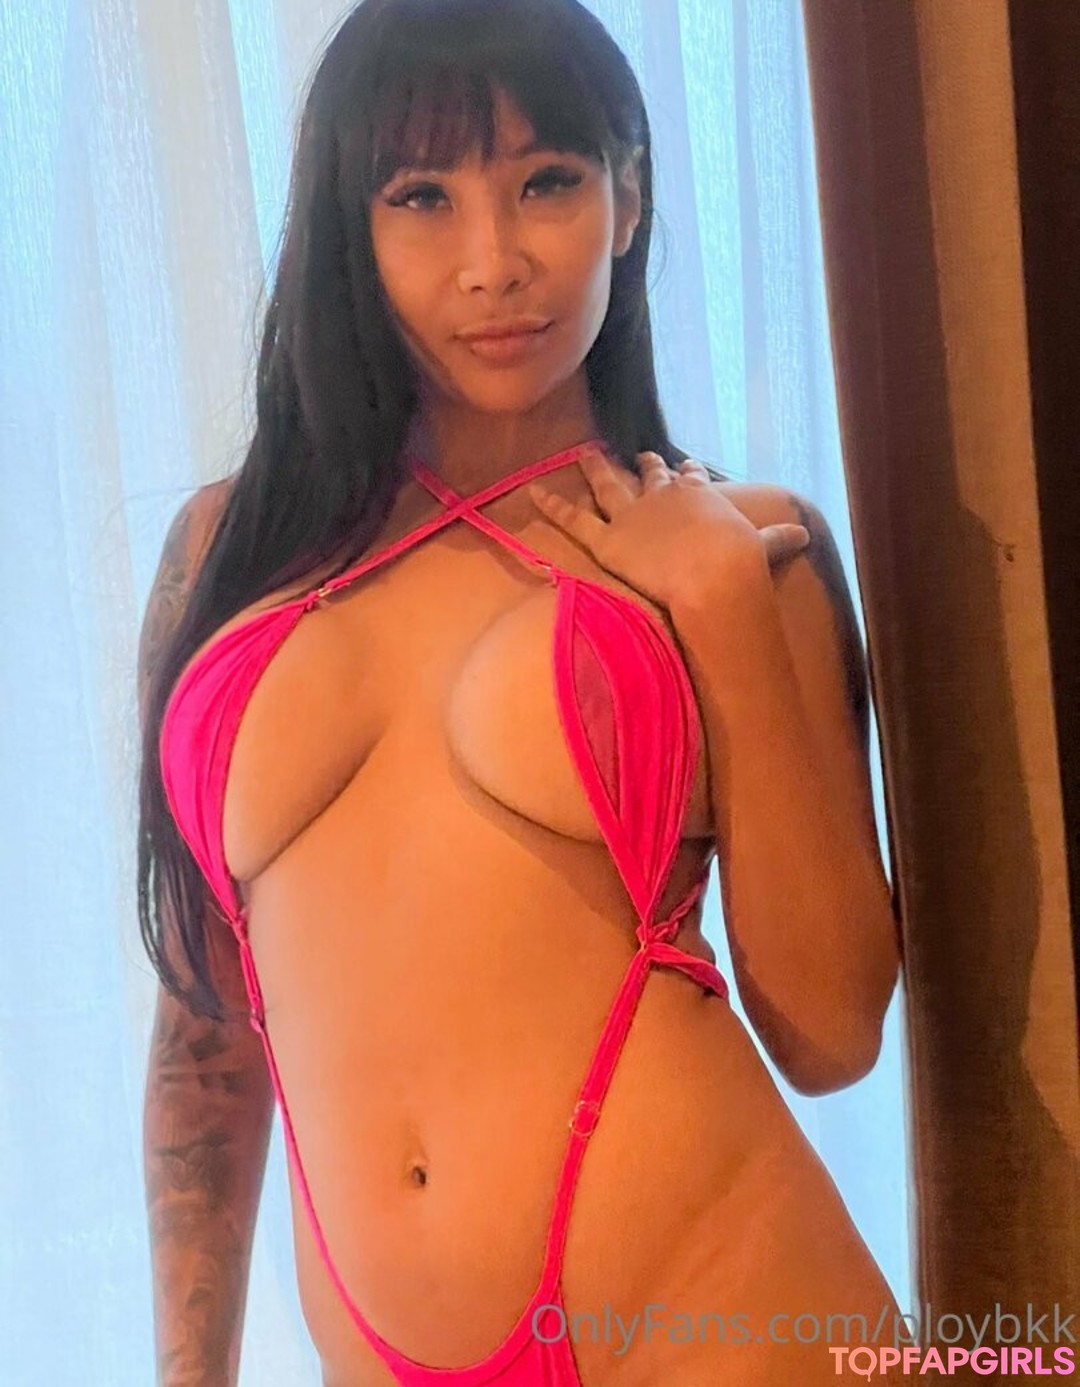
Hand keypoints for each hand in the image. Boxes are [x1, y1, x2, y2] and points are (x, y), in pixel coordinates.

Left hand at [528, 445, 809, 610]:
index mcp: (700, 495)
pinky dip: (553, 507)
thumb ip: (778, 540)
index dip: (686, 475)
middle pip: (651, 475)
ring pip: (608, 486)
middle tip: (640, 455)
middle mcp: (664, 496)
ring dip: (594, 470)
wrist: (714, 575)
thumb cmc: (741, 565)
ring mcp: (633, 515)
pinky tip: (533, 493)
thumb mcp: (765, 547)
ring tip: (583, 454)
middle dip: (646, 465)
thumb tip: (805, 534)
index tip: (684, 468)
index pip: (691, 479)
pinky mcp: (608, 540)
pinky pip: (574, 521)